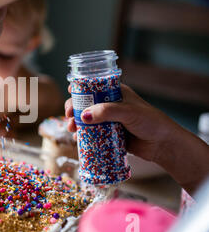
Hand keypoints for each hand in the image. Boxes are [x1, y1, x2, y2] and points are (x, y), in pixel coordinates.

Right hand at [64, 84, 181, 164]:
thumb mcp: (128, 112)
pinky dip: (82, 136)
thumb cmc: (151, 122)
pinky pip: (91, 134)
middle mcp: (110, 106)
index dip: (79, 89)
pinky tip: (77, 140)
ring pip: (86, 120)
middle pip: (85, 104)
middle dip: (73, 109)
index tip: (70, 94)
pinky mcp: (108, 135)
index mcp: (115, 93)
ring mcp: (109, 121)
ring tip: (72, 130)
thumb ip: (106, 112)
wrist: (163, 145)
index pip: (93, 86)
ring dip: (76, 124)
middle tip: (68, 116)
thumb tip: (83, 116)